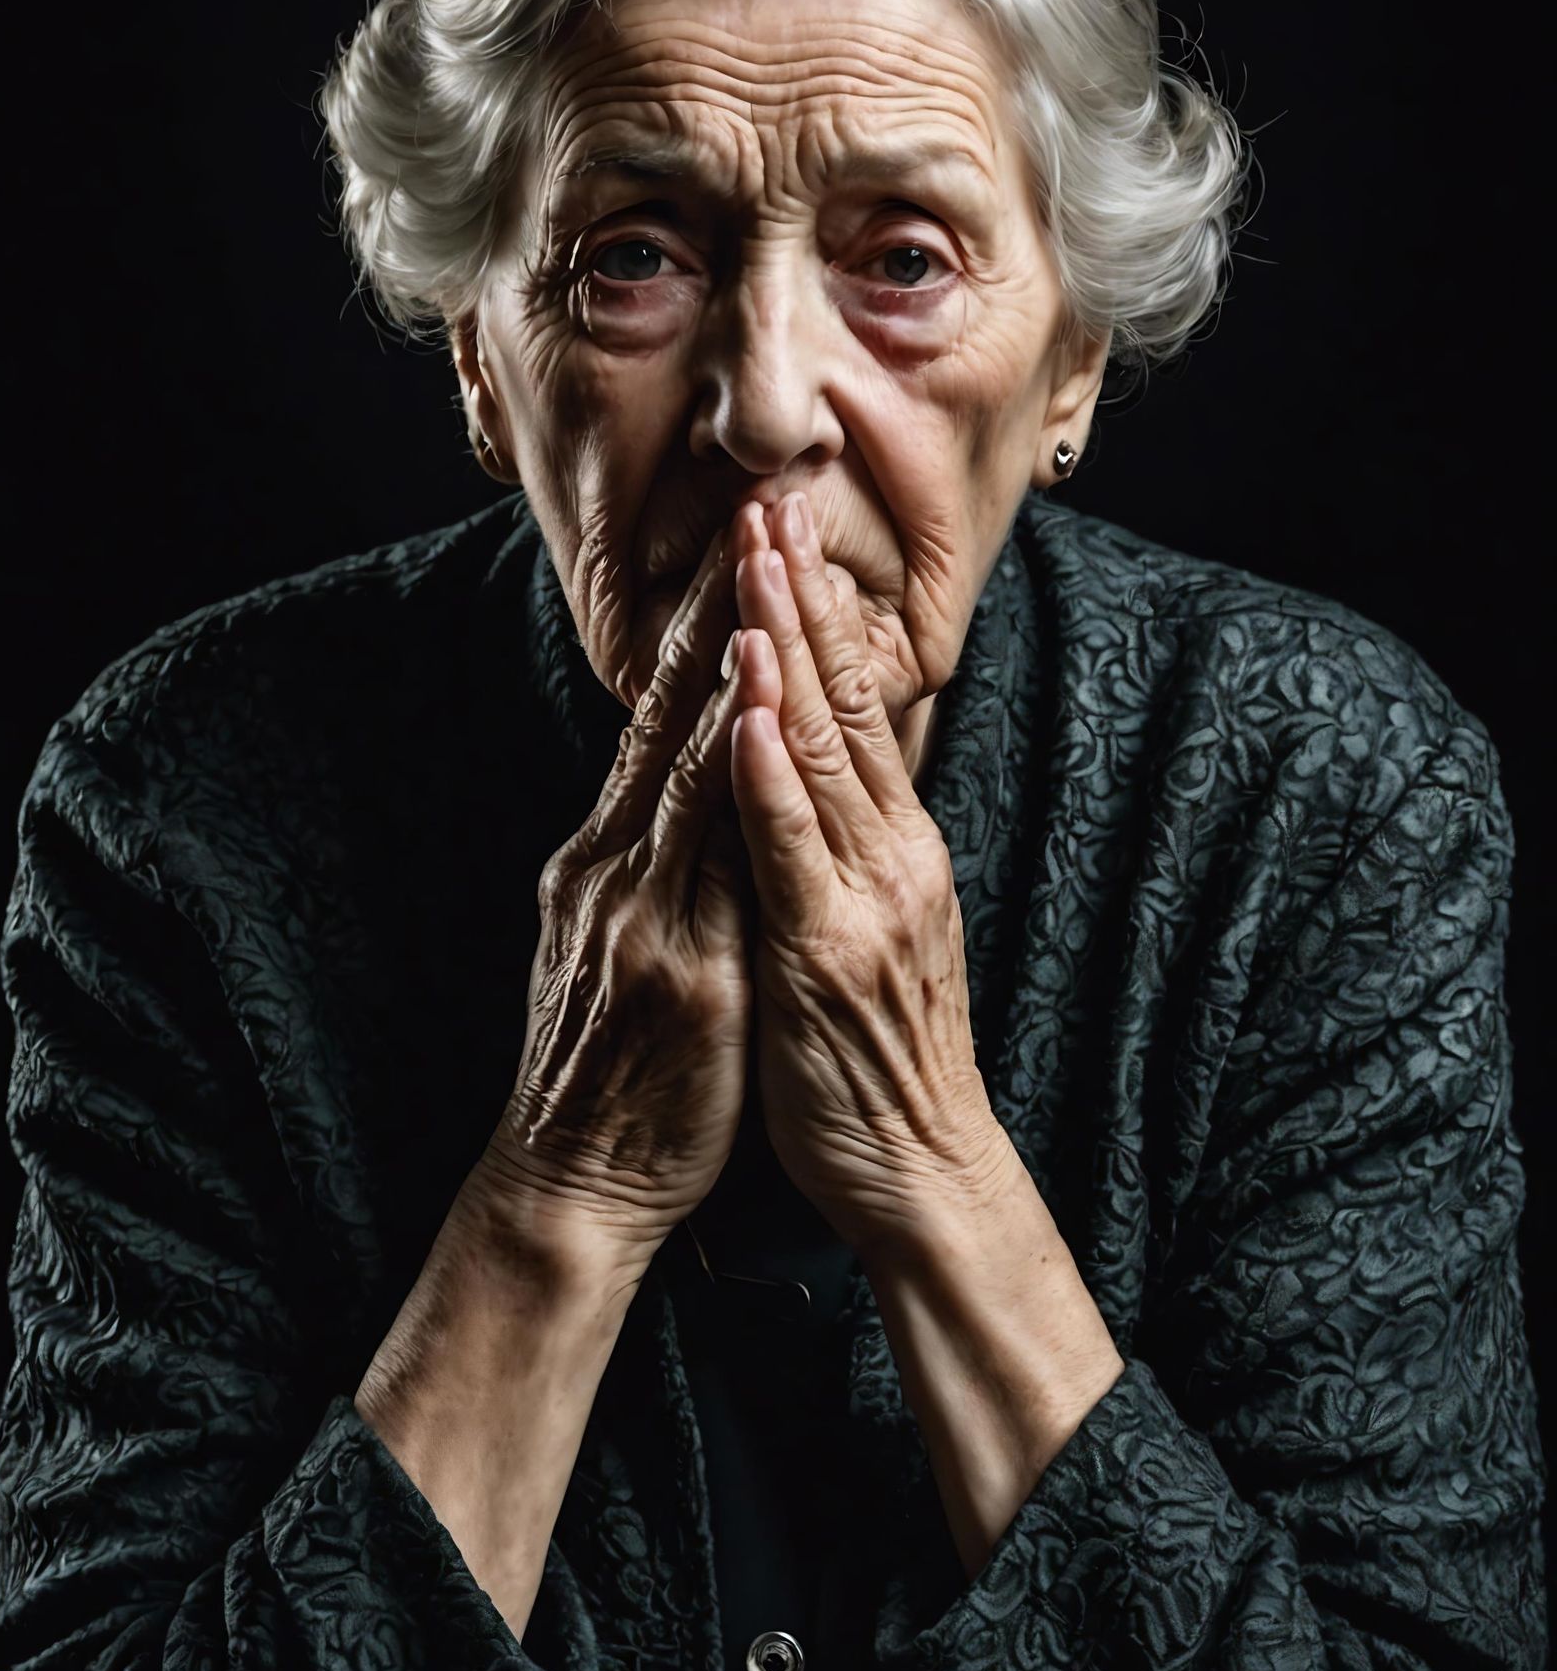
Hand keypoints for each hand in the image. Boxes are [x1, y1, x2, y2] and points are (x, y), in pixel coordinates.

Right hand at [465, 525, 755, 1279]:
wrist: (575, 1184)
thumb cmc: (618, 1070)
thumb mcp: (622, 942)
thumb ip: (655, 865)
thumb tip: (694, 795)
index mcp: (611, 858)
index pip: (664, 720)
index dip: (706, 629)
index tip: (746, 543)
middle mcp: (616, 865)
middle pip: (673, 715)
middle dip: (719, 606)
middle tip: (758, 505)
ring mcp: (639, 911)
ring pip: (686, 762)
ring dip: (727, 658)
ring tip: (761, 566)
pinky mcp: (672, 967)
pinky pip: (705, 856)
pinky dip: (726, 774)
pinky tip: (750, 710)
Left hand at [724, 490, 1010, 1261]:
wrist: (921, 1169)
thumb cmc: (874, 1055)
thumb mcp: (864, 925)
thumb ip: (838, 847)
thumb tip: (801, 769)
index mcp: (892, 844)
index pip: (857, 704)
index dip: (818, 615)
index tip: (783, 531)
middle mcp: (889, 853)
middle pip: (846, 701)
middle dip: (801, 598)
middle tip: (772, 501)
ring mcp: (864, 898)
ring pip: (824, 753)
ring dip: (785, 654)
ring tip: (757, 565)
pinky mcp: (827, 953)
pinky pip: (792, 850)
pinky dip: (769, 774)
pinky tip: (749, 708)